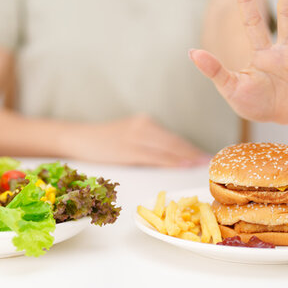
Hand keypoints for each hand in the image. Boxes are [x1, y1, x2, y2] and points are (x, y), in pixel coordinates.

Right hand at [59, 114, 207, 166]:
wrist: (76, 138)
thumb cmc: (101, 141)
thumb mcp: (127, 136)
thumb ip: (147, 144)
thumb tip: (170, 159)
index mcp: (144, 122)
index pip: (172, 138)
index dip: (190, 148)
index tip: (205, 156)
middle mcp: (143, 126)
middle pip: (174, 143)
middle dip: (193, 153)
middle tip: (211, 162)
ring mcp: (135, 137)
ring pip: (168, 149)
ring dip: (186, 157)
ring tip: (201, 165)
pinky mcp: (127, 150)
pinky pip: (154, 157)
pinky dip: (170, 161)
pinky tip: (182, 165)